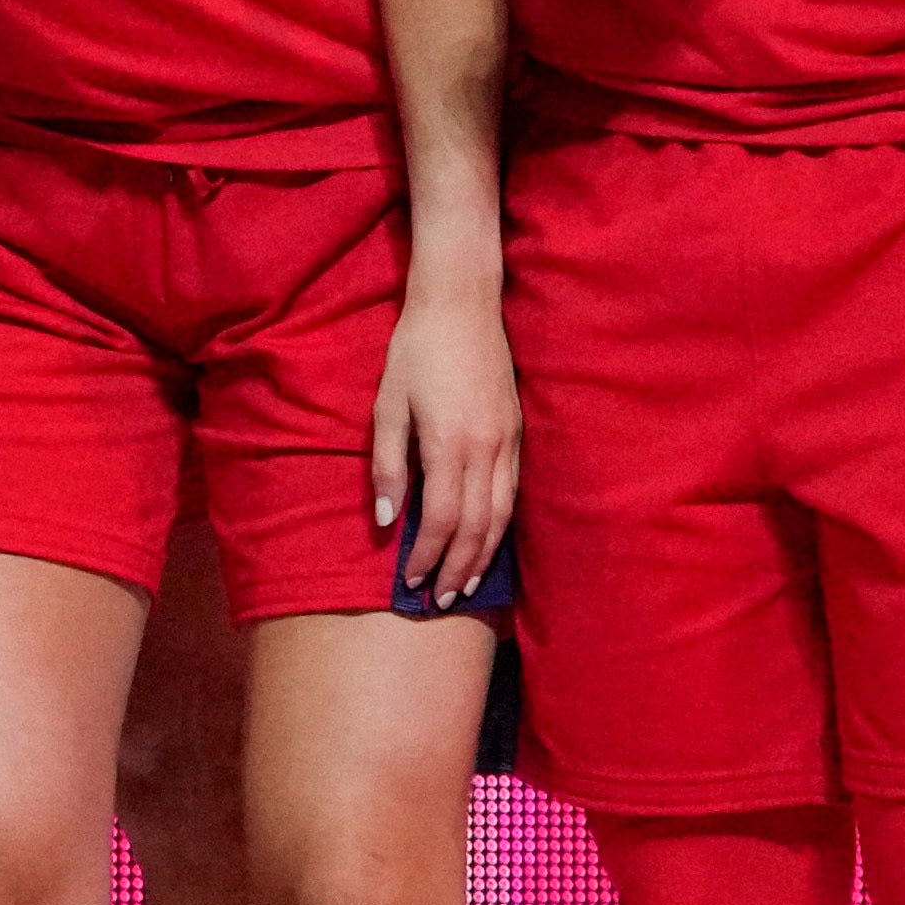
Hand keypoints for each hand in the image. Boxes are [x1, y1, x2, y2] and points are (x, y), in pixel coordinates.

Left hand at [373, 270, 520, 606]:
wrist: (462, 306)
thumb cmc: (414, 353)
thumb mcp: (387, 407)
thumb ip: (387, 465)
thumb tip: (385, 520)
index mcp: (450, 445)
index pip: (440, 520)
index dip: (427, 556)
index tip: (412, 582)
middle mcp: (487, 450)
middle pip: (476, 527)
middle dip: (458, 567)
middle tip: (442, 599)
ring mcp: (509, 442)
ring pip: (501, 514)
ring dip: (483, 554)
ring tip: (467, 584)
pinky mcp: (519, 433)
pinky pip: (513, 492)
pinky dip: (501, 524)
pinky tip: (489, 540)